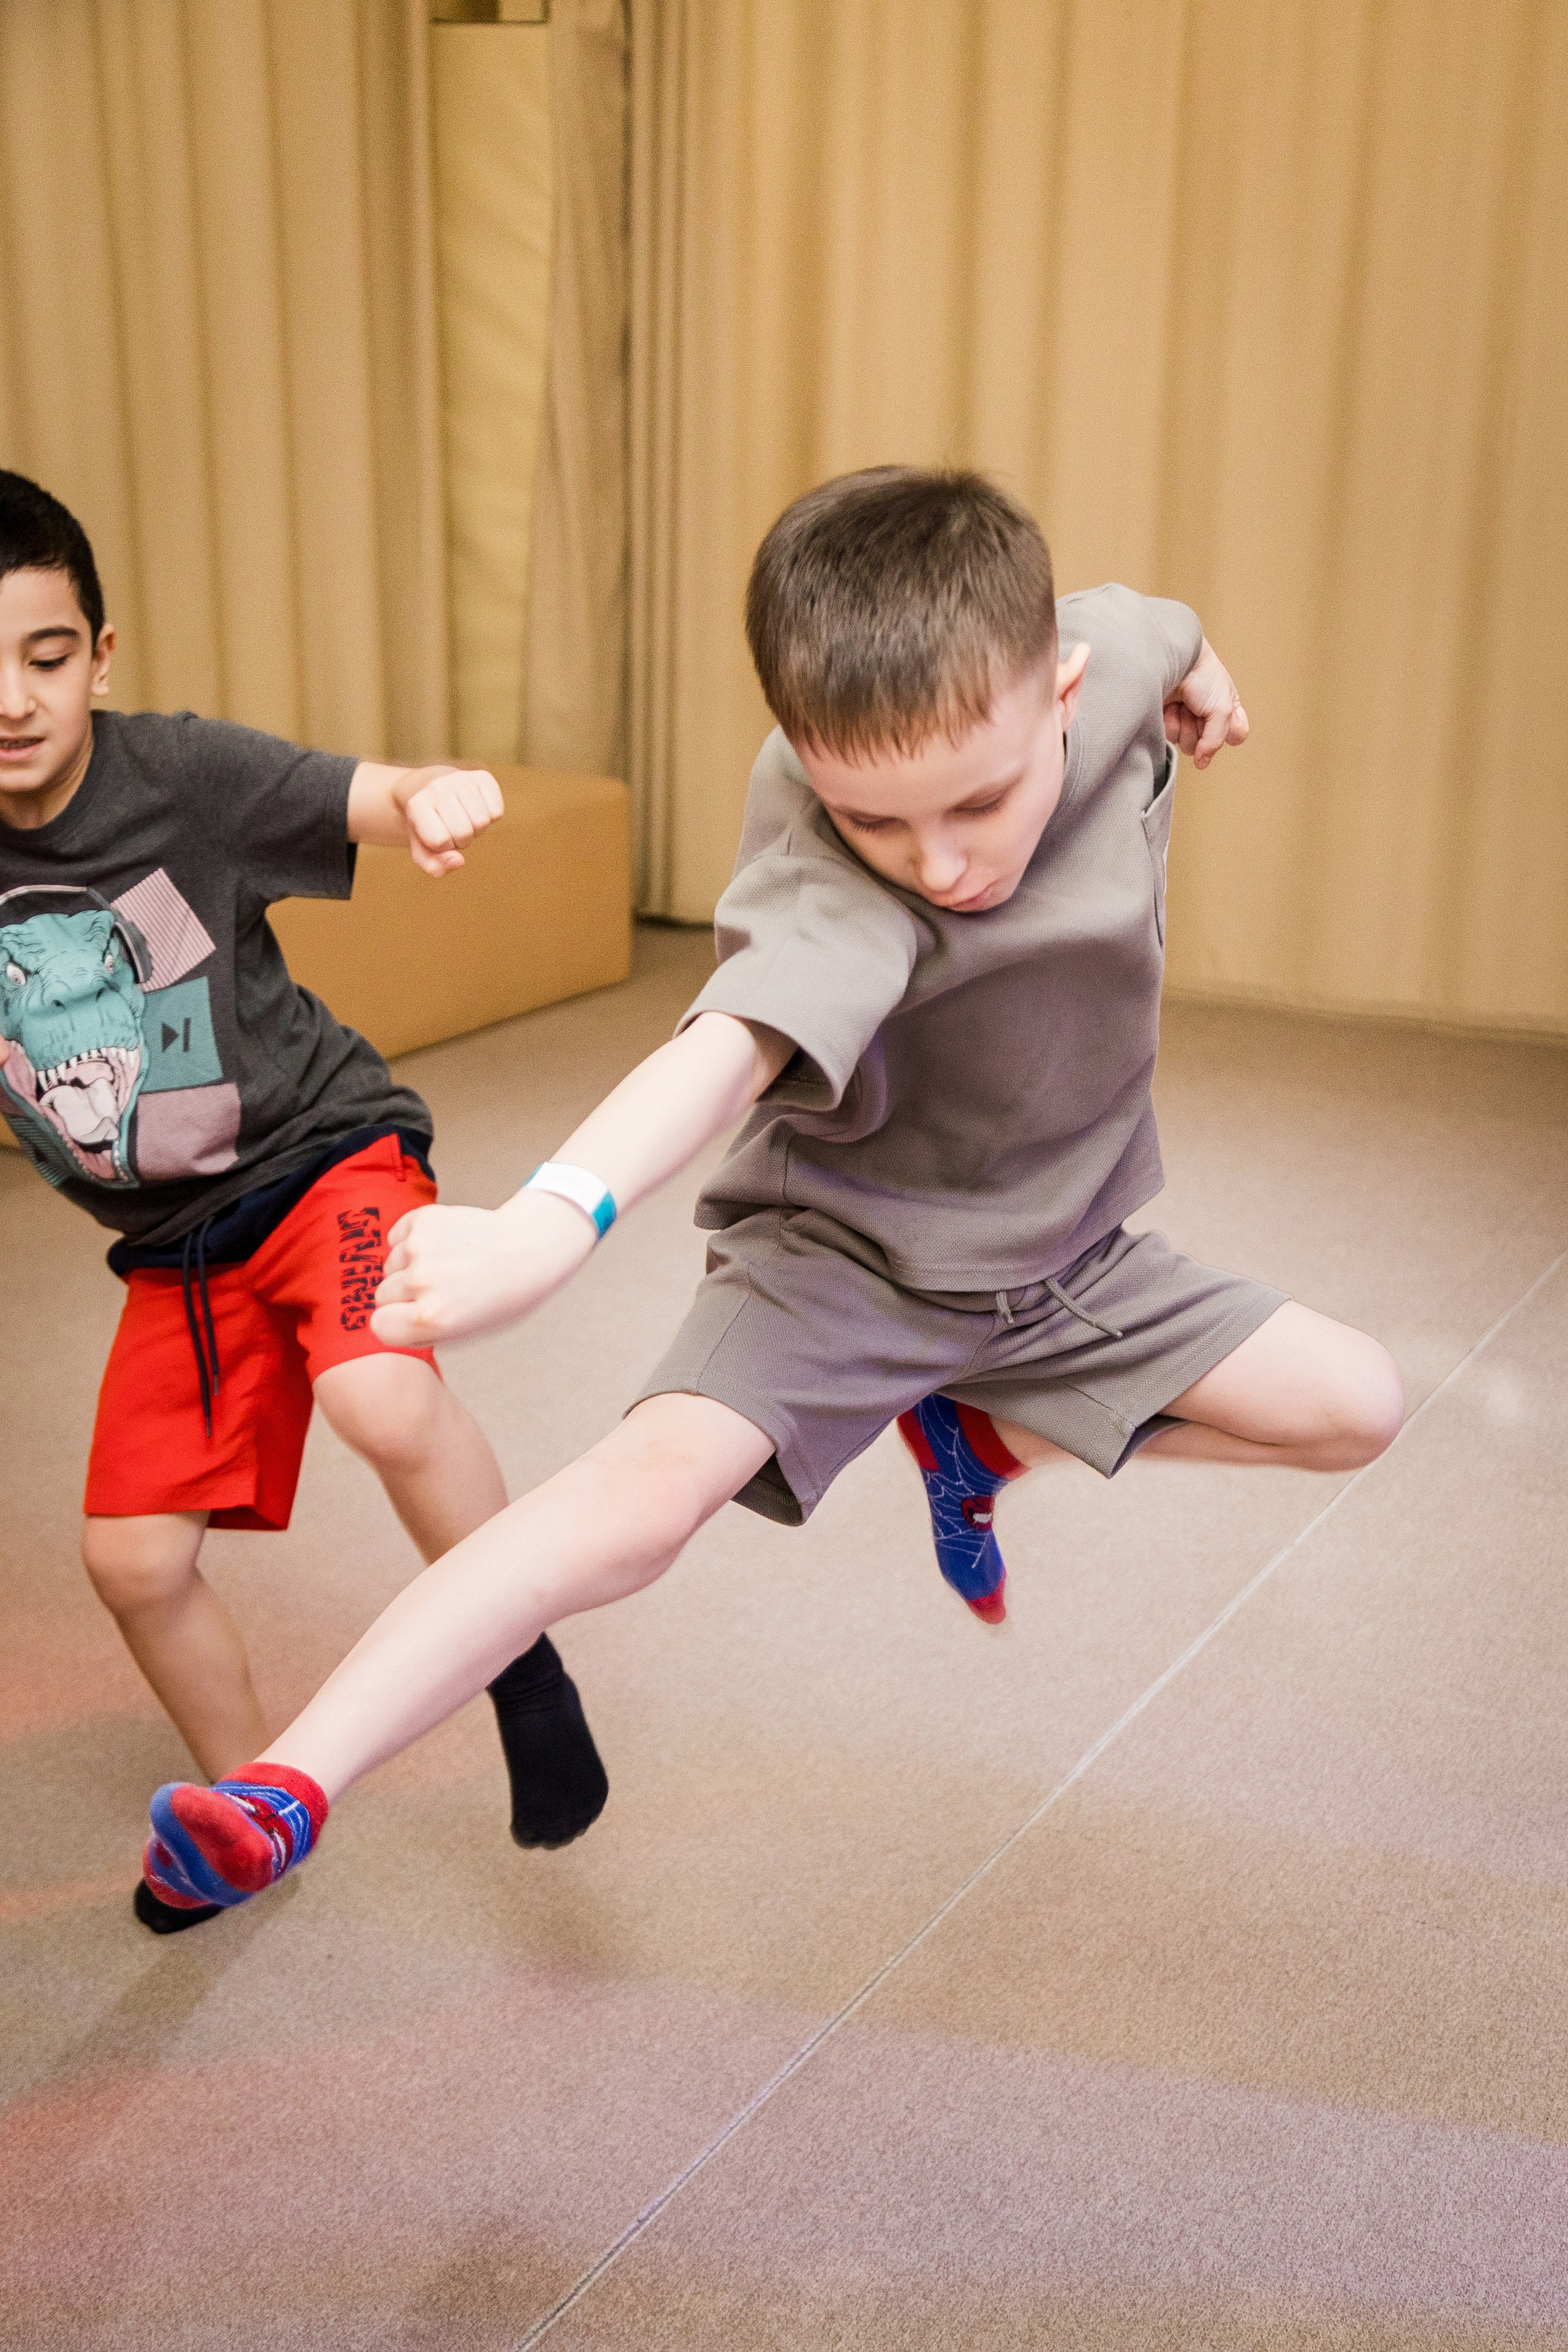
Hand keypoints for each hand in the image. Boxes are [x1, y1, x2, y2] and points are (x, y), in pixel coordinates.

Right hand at [370, 1192, 596, 1347]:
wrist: (530, 1247)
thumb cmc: (500, 1294)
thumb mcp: (463, 1332)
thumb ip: (418, 1331)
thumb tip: (380, 1321)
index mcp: (431, 1319)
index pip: (379, 1326)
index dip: (397, 1322)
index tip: (417, 1315)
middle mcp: (422, 1283)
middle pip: (382, 1295)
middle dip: (404, 1295)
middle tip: (442, 1289)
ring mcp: (420, 1247)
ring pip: (390, 1265)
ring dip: (410, 1266)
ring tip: (448, 1265)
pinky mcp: (423, 1219)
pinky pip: (397, 1236)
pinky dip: (412, 1240)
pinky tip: (443, 1244)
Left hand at [398, 766, 503, 876]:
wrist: (432, 788)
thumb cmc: (429, 825)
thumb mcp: (423, 848)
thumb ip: (434, 866)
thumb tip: (459, 861)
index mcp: (417, 805)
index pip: (440, 841)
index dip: (442, 846)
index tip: (436, 834)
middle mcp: (437, 787)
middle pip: (463, 833)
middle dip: (461, 840)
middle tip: (452, 828)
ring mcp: (461, 779)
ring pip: (482, 822)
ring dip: (476, 830)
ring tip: (464, 818)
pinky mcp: (483, 777)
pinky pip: (497, 812)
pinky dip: (490, 817)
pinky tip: (477, 809)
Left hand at [1164, 640, 1248, 768]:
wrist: (1172, 660)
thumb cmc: (1202, 675)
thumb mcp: (1222, 707)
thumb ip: (1217, 739)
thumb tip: (1202, 763)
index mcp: (1227, 710)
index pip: (1236, 736)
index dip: (1229, 730)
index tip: (1222, 712)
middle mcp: (1206, 718)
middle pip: (1208, 746)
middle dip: (1202, 727)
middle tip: (1198, 707)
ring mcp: (1185, 721)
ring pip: (1188, 746)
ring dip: (1185, 725)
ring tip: (1182, 704)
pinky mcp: (1165, 722)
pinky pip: (1170, 739)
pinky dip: (1170, 723)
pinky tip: (1170, 707)